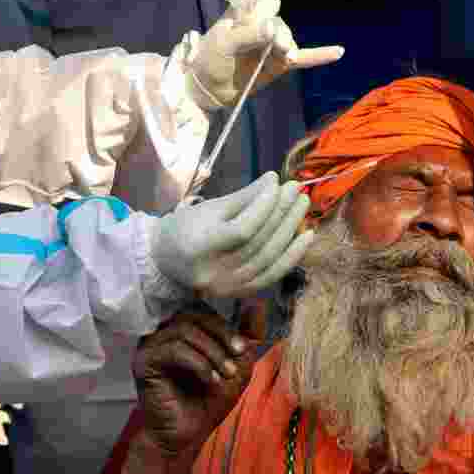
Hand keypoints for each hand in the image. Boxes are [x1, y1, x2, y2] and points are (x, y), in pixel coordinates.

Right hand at [116, 306, 263, 473]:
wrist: (186, 435)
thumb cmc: (209, 400)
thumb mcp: (238, 364)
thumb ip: (247, 335)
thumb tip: (256, 303)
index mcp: (182, 329)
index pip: (204, 309)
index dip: (227, 325)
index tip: (244, 347)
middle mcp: (162, 332)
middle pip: (194, 314)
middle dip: (222, 335)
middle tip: (238, 357)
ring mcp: (150, 345)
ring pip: (184, 330)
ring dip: (212, 352)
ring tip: (227, 373)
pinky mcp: (144, 362)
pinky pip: (173, 350)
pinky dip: (198, 363)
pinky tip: (211, 380)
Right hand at [150, 172, 313, 298]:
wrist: (166, 260)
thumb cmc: (188, 227)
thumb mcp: (210, 208)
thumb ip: (243, 197)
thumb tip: (274, 180)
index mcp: (200, 248)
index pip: (241, 229)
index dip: (263, 206)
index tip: (278, 183)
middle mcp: (214, 273)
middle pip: (258, 243)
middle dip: (281, 213)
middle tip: (297, 189)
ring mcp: (229, 286)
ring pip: (269, 258)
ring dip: (290, 230)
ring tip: (302, 205)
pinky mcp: (241, 293)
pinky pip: (273, 274)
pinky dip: (292, 255)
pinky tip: (306, 235)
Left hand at [187, 0, 343, 110]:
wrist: (210, 88)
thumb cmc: (211, 60)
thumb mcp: (224, 44)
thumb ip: (249, 35)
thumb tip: (274, 30)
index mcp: (246, 13)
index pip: (267, 3)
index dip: (266, 13)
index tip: (260, 28)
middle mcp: (263, 26)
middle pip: (280, 23)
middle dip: (278, 36)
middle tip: (275, 49)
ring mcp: (273, 45)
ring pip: (289, 40)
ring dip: (286, 48)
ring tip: (281, 57)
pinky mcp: (280, 63)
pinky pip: (304, 57)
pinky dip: (320, 55)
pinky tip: (338, 52)